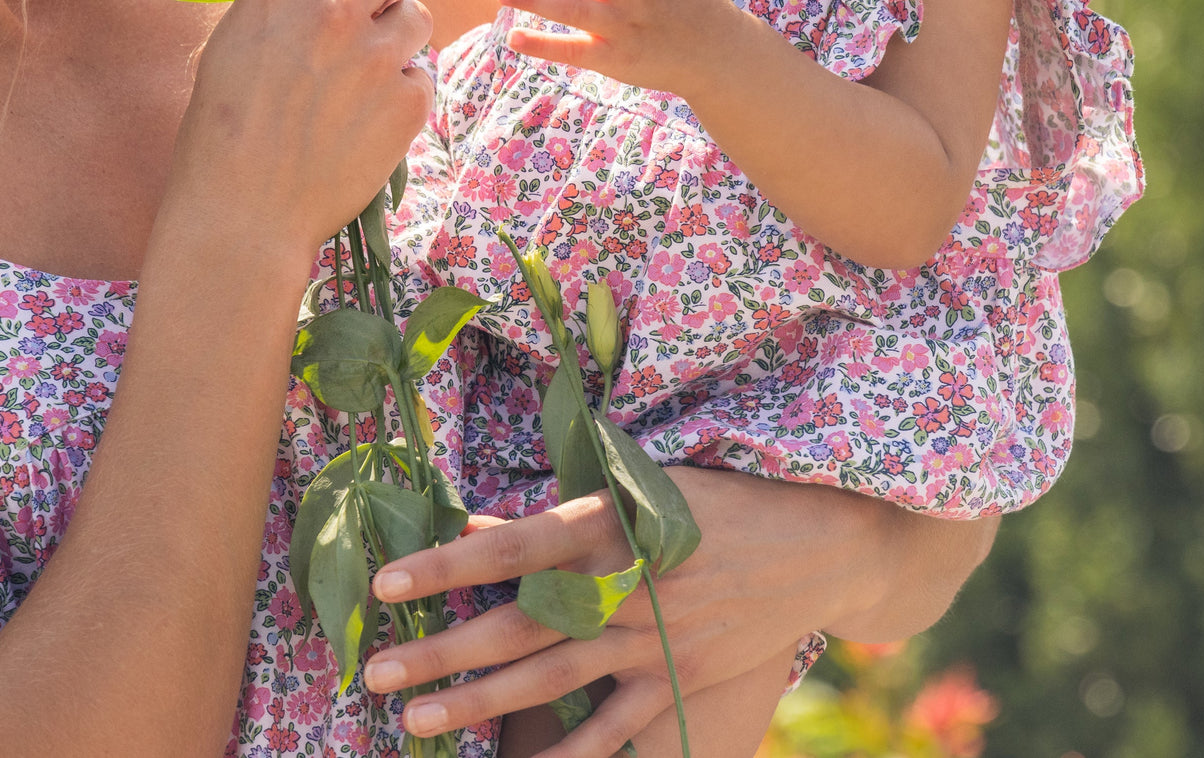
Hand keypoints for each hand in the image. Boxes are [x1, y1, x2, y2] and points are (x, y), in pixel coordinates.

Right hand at [161, 0, 432, 262]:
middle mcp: (331, 10)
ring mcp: (374, 56)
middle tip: (366, 17)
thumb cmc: (226, 129)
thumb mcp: (236, 39)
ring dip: (397, 39)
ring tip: (359, 78)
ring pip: (417, 15)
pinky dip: (400, 94)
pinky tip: (363, 122)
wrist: (243, 213)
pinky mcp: (405, 101)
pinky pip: (420, 75)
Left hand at [362, 468, 997, 757]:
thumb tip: (485, 520)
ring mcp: (655, 639)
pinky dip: (570, 754)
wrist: (816, 541)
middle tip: (376, 675)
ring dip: (479, 703)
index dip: (447, 565)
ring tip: (418, 720)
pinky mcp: (682, 678)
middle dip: (442, 652)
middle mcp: (626, 585)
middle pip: (518, 627)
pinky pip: (617, 727)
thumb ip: (566, 511)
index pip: (513, 547)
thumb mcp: (643, 485)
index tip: (387, 583)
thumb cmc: (719, 498)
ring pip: (551, 681)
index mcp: (614, 524)